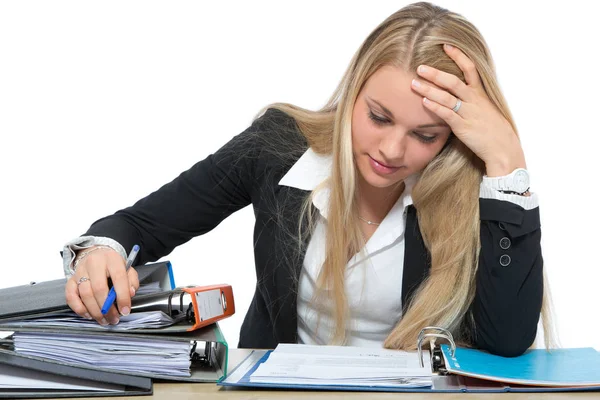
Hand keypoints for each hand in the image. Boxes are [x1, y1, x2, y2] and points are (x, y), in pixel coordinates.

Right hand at [65, 246, 139, 325]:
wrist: (95, 254)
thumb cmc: (113, 265)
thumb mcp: (127, 268)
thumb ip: (132, 281)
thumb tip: (130, 294)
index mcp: (112, 259)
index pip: (118, 278)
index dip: (123, 296)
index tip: (125, 311)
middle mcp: (94, 263)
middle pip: (99, 288)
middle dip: (107, 308)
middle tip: (114, 319)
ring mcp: (80, 271)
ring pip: (85, 294)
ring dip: (95, 311)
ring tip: (104, 320)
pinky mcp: (71, 279)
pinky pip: (70, 296)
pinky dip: (79, 308)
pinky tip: (88, 315)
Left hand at [410, 43, 525, 175]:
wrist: (503, 148)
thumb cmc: (492, 129)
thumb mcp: (485, 108)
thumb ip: (471, 99)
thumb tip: (456, 91)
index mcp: (480, 93)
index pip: (469, 68)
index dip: (458, 55)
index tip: (446, 45)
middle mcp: (474, 100)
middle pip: (453, 81)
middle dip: (435, 73)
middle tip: (419, 67)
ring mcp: (469, 113)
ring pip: (447, 96)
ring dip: (429, 89)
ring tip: (414, 83)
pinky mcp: (463, 127)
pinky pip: (447, 114)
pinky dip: (435, 107)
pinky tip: (424, 102)